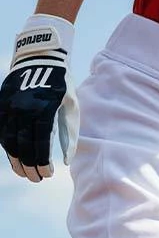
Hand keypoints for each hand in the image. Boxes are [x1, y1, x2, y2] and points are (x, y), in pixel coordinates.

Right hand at [0, 16, 79, 181]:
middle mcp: (22, 110)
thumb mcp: (71, 107)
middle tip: (36, 179)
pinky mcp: (2, 104)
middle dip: (28, 166)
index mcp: (42, 111)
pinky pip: (2, 129)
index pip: (39, 144)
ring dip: (15, 159)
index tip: (48, 175)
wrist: (40, 58)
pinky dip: (7, 145)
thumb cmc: (62, 85)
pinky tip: (14, 156)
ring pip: (8, 140)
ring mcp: (9, 107)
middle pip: (22, 146)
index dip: (42, 163)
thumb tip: (68, 161)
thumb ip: (69, 135)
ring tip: (24, 173)